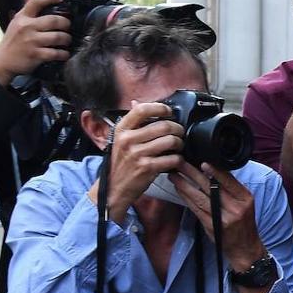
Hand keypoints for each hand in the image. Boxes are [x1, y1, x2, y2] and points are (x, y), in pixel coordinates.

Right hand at [0, 0, 71, 86]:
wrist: (3, 61)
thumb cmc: (13, 41)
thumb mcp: (17, 23)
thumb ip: (30, 14)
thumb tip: (44, 1)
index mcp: (22, 17)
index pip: (36, 1)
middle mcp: (27, 27)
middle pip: (54, 20)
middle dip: (66, 23)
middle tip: (67, 26)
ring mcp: (31, 41)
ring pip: (58, 37)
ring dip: (67, 39)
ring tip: (66, 40)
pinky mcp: (36, 54)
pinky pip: (56, 53)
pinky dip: (64, 54)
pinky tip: (64, 53)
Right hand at [91, 102, 182, 218]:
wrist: (113, 189)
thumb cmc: (120, 164)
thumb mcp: (120, 140)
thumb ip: (131, 123)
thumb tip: (137, 103)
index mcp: (121, 130)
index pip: (142, 110)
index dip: (160, 108)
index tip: (168, 112)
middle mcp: (128, 140)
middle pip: (163, 125)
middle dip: (177, 128)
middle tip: (179, 133)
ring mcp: (137, 154)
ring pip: (170, 141)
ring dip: (179, 143)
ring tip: (178, 146)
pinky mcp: (147, 168)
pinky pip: (172, 158)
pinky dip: (178, 159)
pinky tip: (175, 160)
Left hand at [170, 163, 267, 270]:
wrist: (245, 247)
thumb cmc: (244, 223)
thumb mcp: (245, 204)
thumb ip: (232, 190)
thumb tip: (214, 171)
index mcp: (245, 199)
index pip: (228, 180)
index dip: (214, 170)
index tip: (201, 161)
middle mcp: (235, 208)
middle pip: (211, 186)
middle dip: (193, 173)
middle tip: (180, 162)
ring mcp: (222, 218)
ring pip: (200, 197)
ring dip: (184, 185)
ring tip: (173, 175)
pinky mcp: (211, 226)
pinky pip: (195, 209)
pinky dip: (186, 198)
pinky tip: (179, 190)